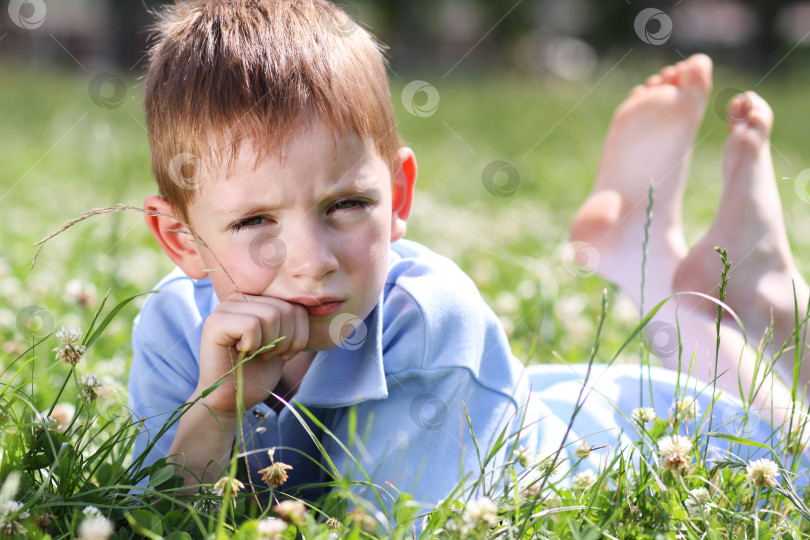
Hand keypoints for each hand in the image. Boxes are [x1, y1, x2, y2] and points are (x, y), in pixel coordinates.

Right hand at [195, 293, 308, 414]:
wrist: (233, 398)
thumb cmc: (258, 371)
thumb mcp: (284, 341)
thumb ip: (293, 319)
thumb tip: (318, 305)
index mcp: (257, 299)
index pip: (295, 305)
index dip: (298, 335)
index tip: (283, 353)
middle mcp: (239, 298)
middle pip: (284, 309)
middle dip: (284, 341)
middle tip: (266, 355)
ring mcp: (225, 308)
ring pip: (271, 315)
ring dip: (269, 344)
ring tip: (255, 353)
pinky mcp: (215, 323)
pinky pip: (251, 325)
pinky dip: (254, 345)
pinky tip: (242, 352)